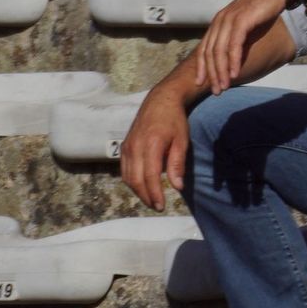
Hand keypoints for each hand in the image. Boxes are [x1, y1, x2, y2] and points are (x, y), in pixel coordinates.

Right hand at [120, 84, 190, 211]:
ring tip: (151, 199)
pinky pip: (124, 169)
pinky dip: (131, 181)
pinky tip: (142, 186)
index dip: (154, 193)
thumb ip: (177, 164)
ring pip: (127, 176)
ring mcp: (127, 146)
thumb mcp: (182, 140)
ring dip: (138, 191)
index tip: (161, 205)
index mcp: (151, 144)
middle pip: (135, 179)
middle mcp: (135, 146)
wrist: (159, 101)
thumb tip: (177, 187)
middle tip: (157, 206)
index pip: (150, 176)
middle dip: (145, 196)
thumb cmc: (174, 121)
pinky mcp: (124, 146)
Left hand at [196, 0, 286, 93]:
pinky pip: (234, 45)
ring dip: (221, 71)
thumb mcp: (245, 24)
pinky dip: (233, 61)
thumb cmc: (263, 8)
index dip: (201, 67)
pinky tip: (235, 74)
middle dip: (211, 74)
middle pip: (210, 52)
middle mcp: (220, 21)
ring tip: (224, 86)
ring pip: (220, 51)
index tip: (200, 83)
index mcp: (218, 22)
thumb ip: (236, 37)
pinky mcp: (241, 20)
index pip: (204, 48)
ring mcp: (229, 20)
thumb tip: (233, 56)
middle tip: (216, 91)